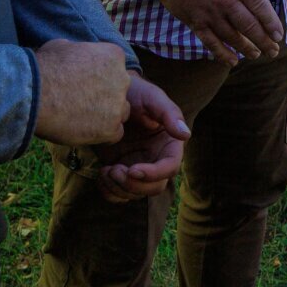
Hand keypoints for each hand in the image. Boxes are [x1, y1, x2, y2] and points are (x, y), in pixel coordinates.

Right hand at [33, 40, 129, 144]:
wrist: (35, 95)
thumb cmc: (45, 67)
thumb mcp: (62, 46)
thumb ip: (79, 50)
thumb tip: (75, 52)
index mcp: (113, 56)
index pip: (115, 68)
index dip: (100, 76)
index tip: (85, 82)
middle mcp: (122, 79)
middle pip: (120, 89)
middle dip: (106, 95)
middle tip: (83, 101)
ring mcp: (118, 105)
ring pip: (120, 112)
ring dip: (107, 114)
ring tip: (83, 117)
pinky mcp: (111, 128)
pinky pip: (115, 133)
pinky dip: (103, 134)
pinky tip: (85, 130)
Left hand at [95, 74, 190, 202]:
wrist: (110, 94)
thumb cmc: (136, 92)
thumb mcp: (153, 98)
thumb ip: (169, 114)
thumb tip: (185, 135)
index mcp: (169, 144)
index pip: (170, 168)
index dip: (154, 174)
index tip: (132, 169)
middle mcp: (156, 159)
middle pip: (154, 188)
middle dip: (134, 185)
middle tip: (115, 170)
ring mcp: (138, 167)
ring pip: (135, 194)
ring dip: (119, 188)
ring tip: (106, 170)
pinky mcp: (120, 171)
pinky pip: (118, 194)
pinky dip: (109, 192)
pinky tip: (101, 175)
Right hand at [152, 0, 284, 62]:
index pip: (261, 7)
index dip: (272, 24)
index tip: (279, 35)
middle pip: (250, 26)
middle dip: (264, 42)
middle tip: (274, 52)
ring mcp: (210, 13)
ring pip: (233, 37)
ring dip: (247, 49)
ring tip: (256, 55)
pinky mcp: (195, 22)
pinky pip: (212, 42)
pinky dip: (223, 54)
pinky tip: (233, 61)